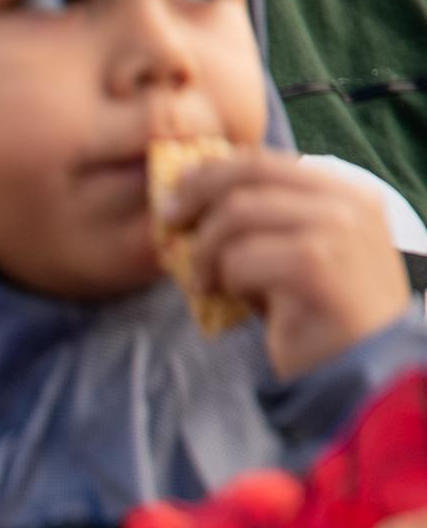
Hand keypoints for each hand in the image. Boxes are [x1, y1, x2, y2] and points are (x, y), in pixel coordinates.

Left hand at [168, 151, 412, 378]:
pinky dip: (223, 278)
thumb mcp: (290, 252)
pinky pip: (242, 259)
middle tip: (169, 225)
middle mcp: (347, 202)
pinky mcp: (317, 266)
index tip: (175, 194)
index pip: (264, 161)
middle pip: (248, 174)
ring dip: (205, 251)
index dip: (210, 172)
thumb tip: (192, 191)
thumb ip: (262, 219)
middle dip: (196, 196)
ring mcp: (338, 230)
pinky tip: (229, 297)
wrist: (358, 366)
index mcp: (344, 191)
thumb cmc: (314, 311)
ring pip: (238, 215)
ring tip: (204, 281)